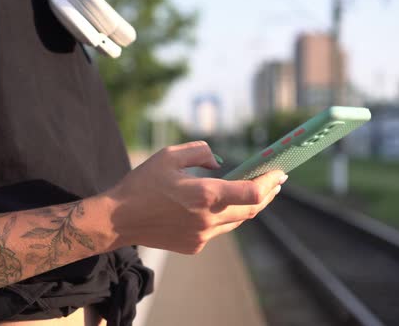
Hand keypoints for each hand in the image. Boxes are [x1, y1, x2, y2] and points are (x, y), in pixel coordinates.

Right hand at [106, 141, 286, 253]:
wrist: (118, 220)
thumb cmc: (141, 184)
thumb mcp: (168, 155)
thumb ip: (200, 152)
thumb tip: (220, 162)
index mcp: (204, 195)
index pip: (252, 192)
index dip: (271, 183)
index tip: (280, 173)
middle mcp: (207, 219)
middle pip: (251, 210)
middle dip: (268, 194)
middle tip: (276, 182)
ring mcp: (202, 236)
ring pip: (237, 221)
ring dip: (249, 206)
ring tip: (256, 191)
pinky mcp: (194, 246)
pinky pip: (219, 230)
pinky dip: (226, 216)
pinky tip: (223, 205)